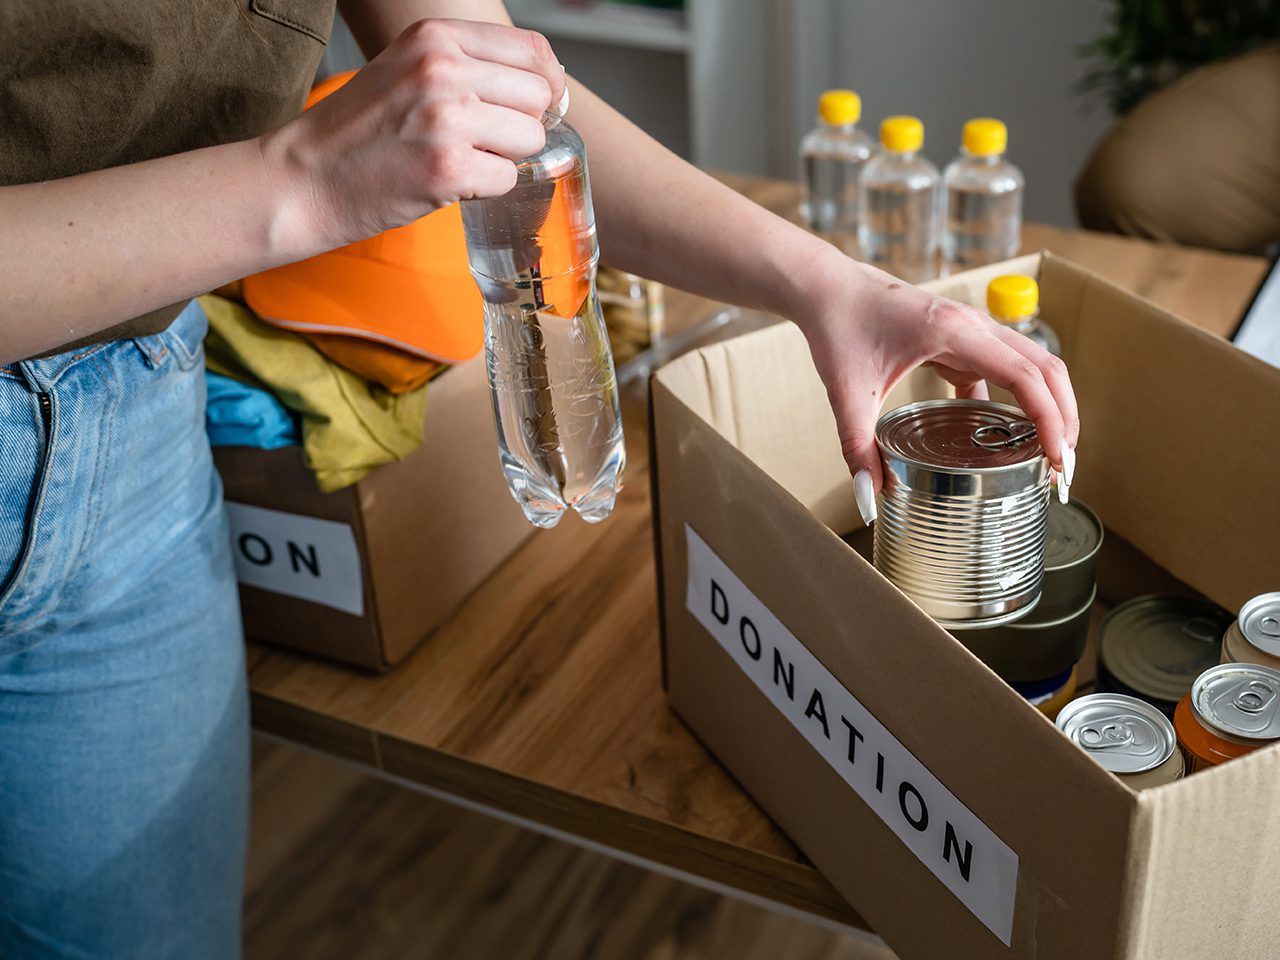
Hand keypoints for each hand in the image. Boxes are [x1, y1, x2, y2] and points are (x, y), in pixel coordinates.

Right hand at [261, 18, 565, 247]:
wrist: (303, 179)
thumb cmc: (358, 131)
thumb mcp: (406, 69)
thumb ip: (465, 65)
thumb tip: (543, 81)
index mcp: (435, 37)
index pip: (531, 49)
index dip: (546, 82)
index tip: (537, 105)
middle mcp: (444, 69)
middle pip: (537, 96)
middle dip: (521, 124)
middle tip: (484, 141)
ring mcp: (447, 118)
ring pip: (530, 139)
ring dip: (505, 158)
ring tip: (461, 159)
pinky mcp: (448, 168)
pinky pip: (507, 179)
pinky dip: (485, 189)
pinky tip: (448, 182)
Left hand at [793, 251, 1079, 515]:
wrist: (826, 289)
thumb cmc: (837, 328)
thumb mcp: (847, 394)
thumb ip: (857, 449)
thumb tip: (869, 502)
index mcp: (956, 332)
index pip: (1026, 378)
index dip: (1051, 421)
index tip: (1057, 461)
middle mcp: (974, 325)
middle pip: (1046, 369)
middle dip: (1064, 418)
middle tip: (1063, 467)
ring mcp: (970, 329)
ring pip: (1031, 365)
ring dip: (1047, 405)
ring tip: (1047, 453)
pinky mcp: (959, 337)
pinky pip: (1001, 368)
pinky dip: (1012, 399)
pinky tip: (1001, 435)